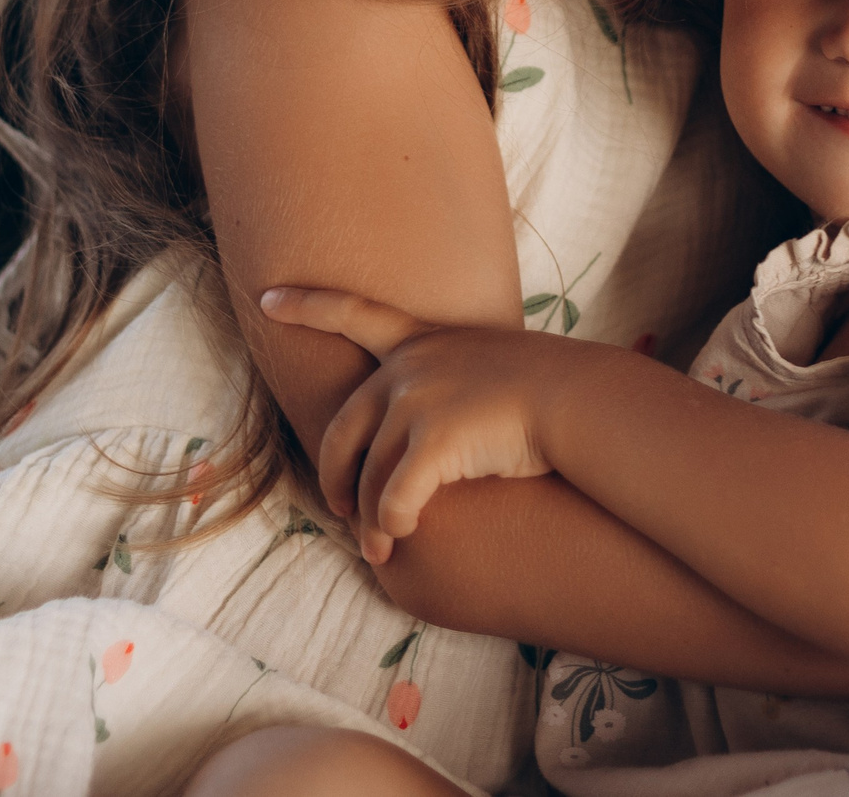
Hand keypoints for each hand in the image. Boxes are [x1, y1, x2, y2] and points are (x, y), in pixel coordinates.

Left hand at [261, 287, 566, 563]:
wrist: (581, 402)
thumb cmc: (549, 393)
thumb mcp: (490, 369)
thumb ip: (452, 386)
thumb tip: (436, 429)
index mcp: (422, 341)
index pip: (354, 313)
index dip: (308, 305)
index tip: (267, 299)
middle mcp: (409, 367)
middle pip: (343, 429)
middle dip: (333, 476)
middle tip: (337, 510)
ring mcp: (417, 401)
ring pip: (368, 476)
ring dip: (368, 520)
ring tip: (378, 549)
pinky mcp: (432, 441)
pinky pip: (395, 499)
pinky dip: (394, 524)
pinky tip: (403, 537)